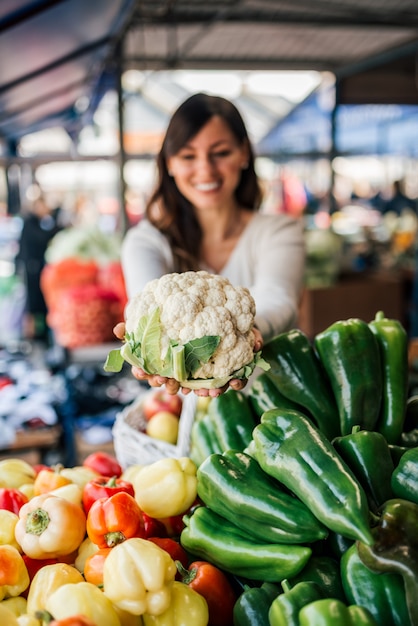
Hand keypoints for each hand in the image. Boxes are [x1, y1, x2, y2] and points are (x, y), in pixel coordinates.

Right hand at [112, 322, 262, 396]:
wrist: (222, 308)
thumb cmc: (184, 318)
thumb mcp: (161, 317)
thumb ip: (140, 325)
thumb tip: (116, 329)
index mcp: (169, 361)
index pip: (153, 372)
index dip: (148, 375)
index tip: (144, 373)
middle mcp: (187, 370)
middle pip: (177, 384)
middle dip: (173, 386)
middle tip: (171, 384)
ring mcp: (207, 371)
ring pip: (204, 386)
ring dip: (205, 390)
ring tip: (205, 390)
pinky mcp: (230, 367)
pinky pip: (232, 379)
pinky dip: (234, 381)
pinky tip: (234, 380)